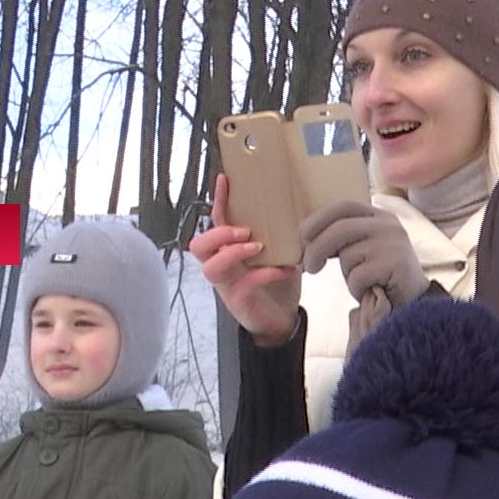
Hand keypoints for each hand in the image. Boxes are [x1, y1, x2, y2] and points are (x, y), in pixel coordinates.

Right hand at [188, 173, 301, 345]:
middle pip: (199, 245)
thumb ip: (279, 233)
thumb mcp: (277, 252)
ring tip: (258, 246)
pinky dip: (265, 274)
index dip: (218, 201)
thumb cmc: (276, 281)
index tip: (225, 179)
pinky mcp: (238, 302)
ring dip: (233, 252)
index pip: (216, 221)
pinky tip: (284, 269)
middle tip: (244, 230)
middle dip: (219, 233)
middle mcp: (222, 266)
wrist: (281, 319)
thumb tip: (300, 205)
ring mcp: (227, 285)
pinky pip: (244, 285)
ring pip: (211, 267)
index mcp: (228, 250)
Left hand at [301, 200, 427, 307]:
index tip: (302, 237)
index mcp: (378, 215)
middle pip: (339, 229)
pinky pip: (357, 276)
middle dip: (316, 249)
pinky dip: (356, 288)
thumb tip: (306, 237)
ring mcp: (392, 242)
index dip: (318, 219)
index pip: (343, 206)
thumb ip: (342, 237)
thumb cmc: (380, 274)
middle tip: (309, 268)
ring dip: (346, 274)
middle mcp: (388, 224)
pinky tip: (369, 290)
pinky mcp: (394, 263)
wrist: (413, 299)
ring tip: (361, 282)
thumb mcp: (361, 247)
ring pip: (348, 255)